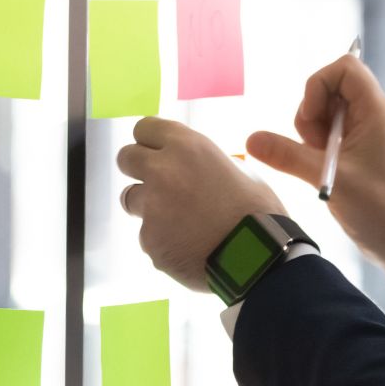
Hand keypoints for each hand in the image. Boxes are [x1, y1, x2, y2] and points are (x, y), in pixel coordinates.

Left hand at [117, 116, 286, 291]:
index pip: (145, 127)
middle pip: (126, 158)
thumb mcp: (239, 171)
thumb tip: (194, 168)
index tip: (157, 150)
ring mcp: (151, 208)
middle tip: (157, 181)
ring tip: (180, 220)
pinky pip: (149, 235)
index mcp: (187, 147)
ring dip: (148, 205)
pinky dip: (164, 239)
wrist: (258, 258)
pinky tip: (190, 246)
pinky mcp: (148, 240)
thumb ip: (206, 164)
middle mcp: (162, 172)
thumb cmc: (258, 211)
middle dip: (138, 168)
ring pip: (131, 199)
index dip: (151, 140)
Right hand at [246, 53, 384, 277]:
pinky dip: (319, 144)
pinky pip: (332, 131)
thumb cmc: (378, 208)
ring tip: (322, 161)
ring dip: (313, 131)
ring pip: (327, 111)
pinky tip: (324, 167)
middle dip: (313, 113)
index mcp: (376, 111)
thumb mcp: (329, 179)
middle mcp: (373, 114)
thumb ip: (289, 156)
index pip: (346, 67)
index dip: (319, 84)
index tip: (312, 118)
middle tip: (316, 146)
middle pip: (331, 88)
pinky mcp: (359, 148)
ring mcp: (367, 131)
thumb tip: (251, 140)